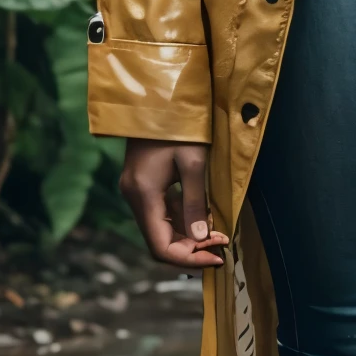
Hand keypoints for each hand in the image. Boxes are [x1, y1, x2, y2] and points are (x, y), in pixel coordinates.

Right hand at [119, 139, 229, 268]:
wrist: (158, 96)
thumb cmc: (180, 126)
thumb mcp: (194, 163)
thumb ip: (196, 203)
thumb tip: (202, 239)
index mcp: (143, 195)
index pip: (160, 246)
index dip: (188, 259)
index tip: (217, 256)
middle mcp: (133, 197)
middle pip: (159, 241)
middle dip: (191, 249)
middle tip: (222, 244)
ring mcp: (135, 191)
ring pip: (160, 228)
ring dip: (188, 236)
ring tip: (218, 233)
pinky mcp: (142, 184)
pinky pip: (161, 213)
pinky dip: (182, 220)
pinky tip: (205, 216)